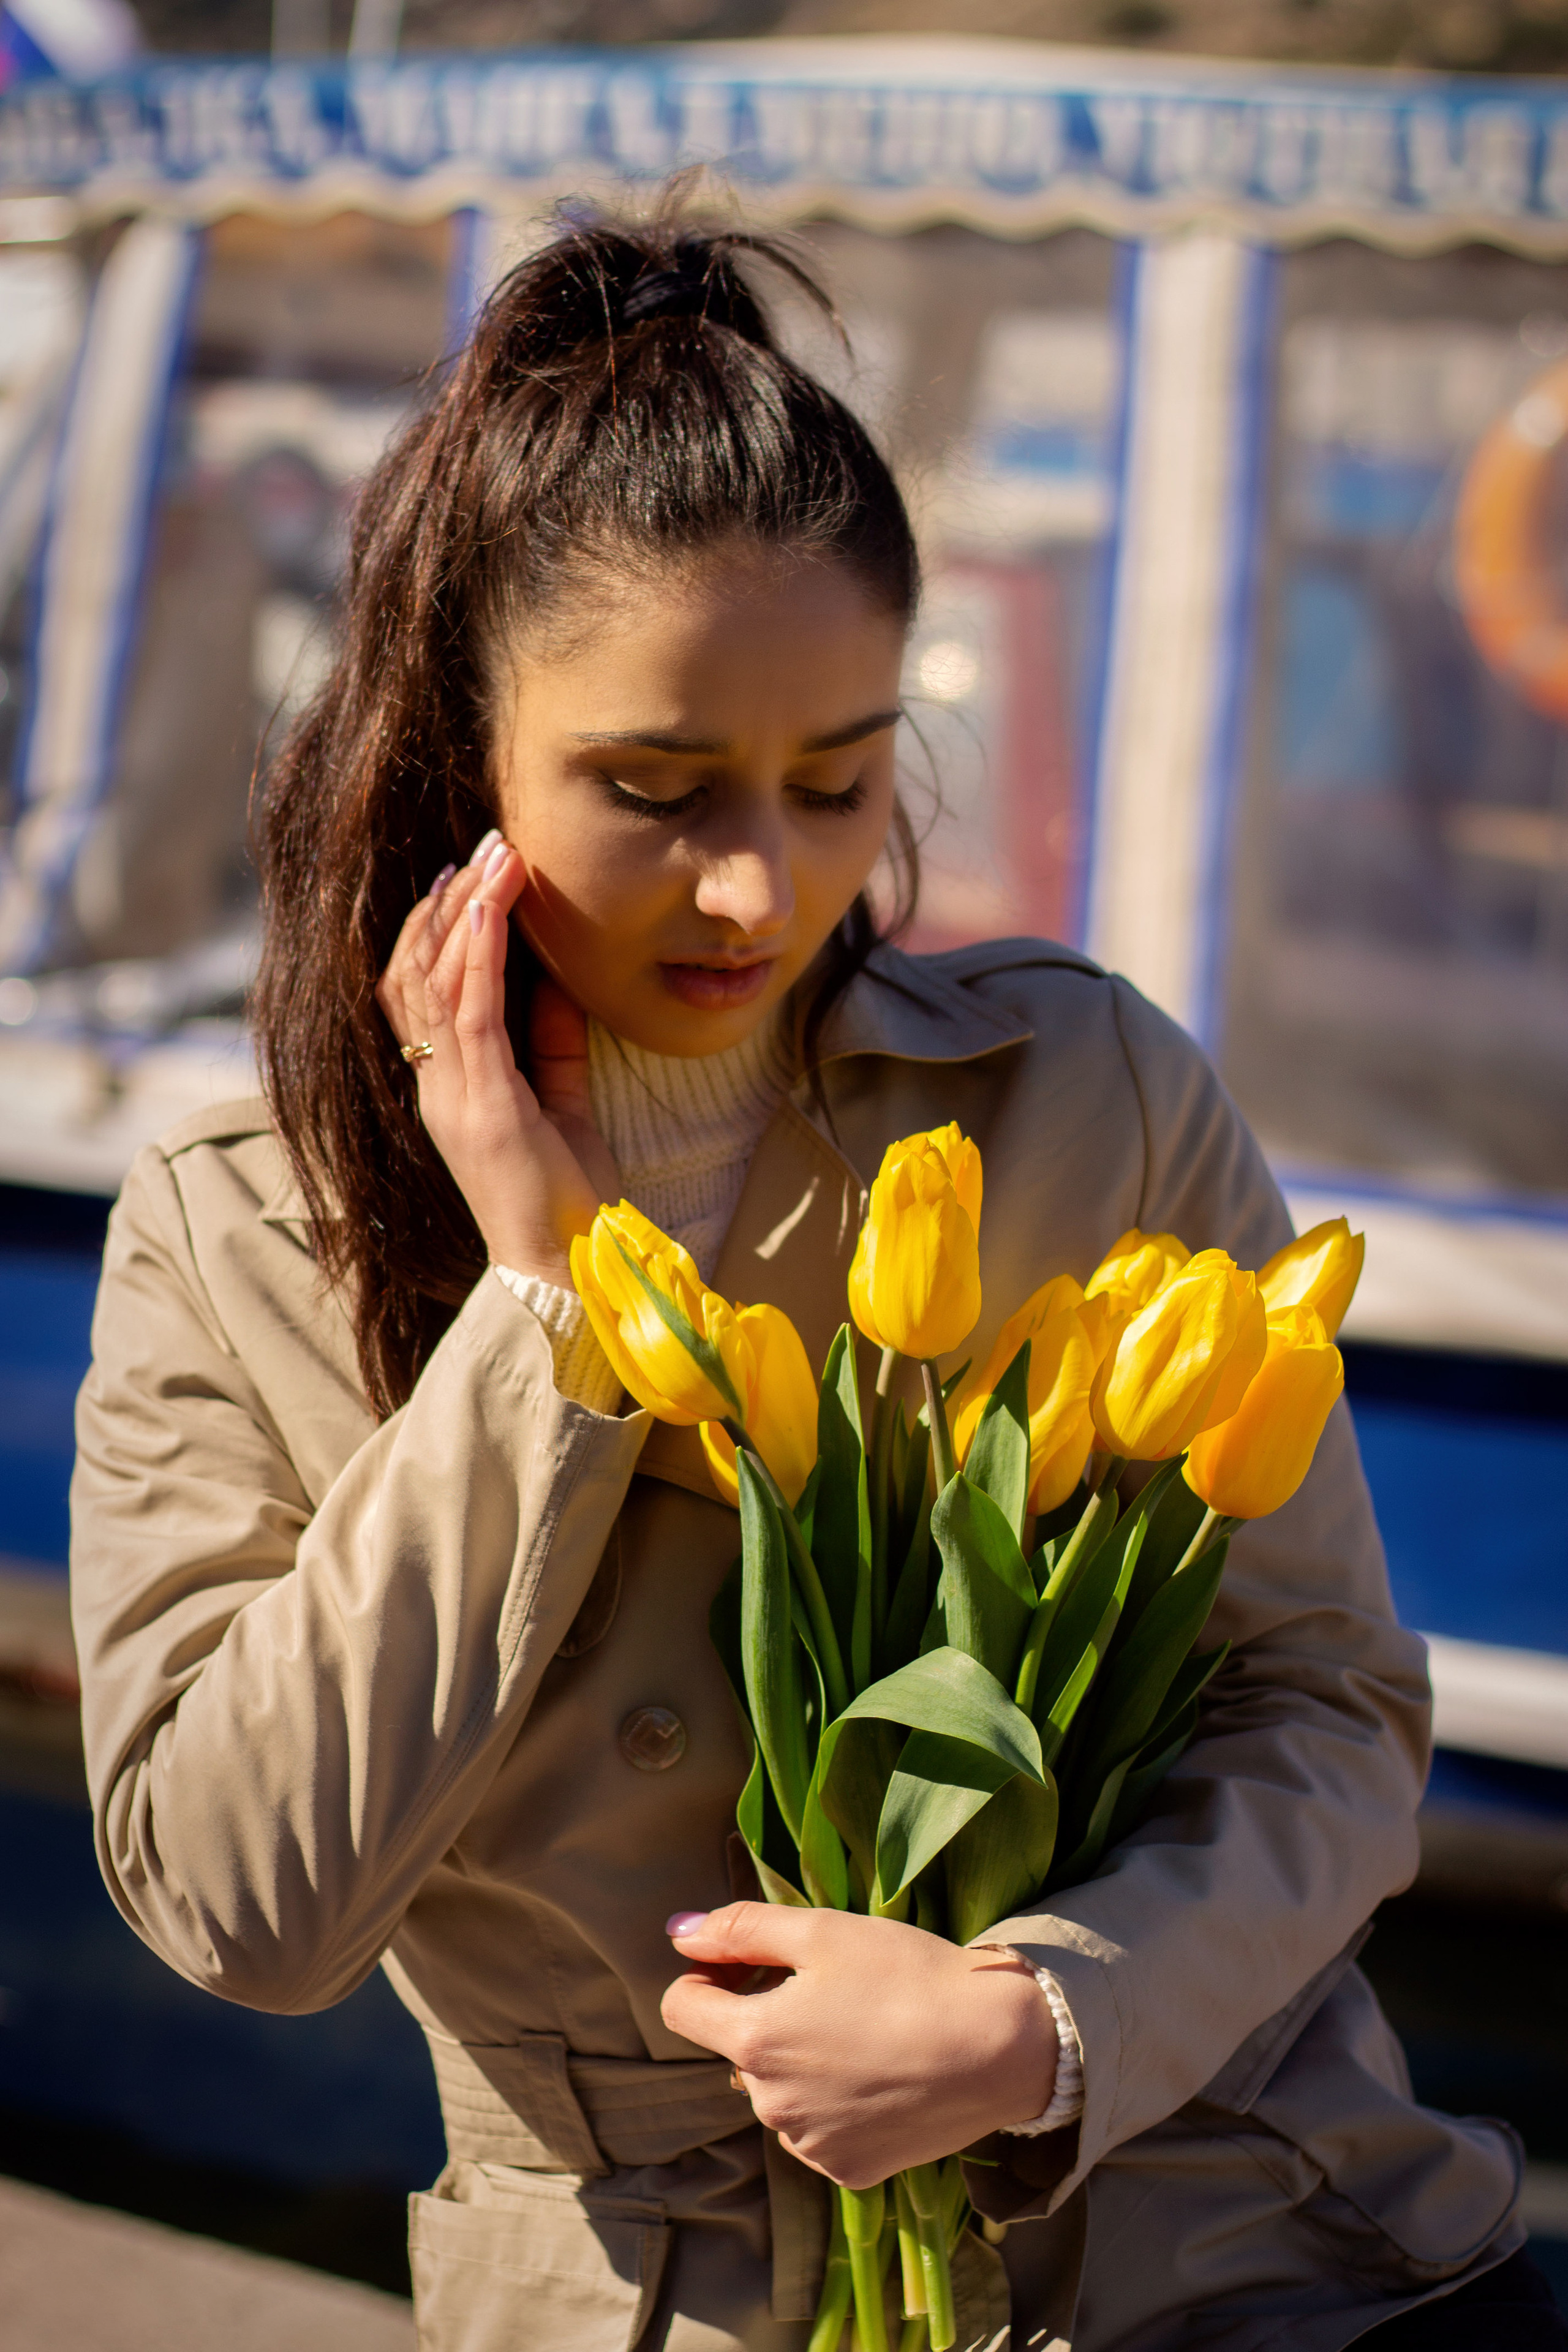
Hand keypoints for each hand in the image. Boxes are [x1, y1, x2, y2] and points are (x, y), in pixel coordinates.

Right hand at [375, 835, 618, 1285]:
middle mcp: (438, 1085)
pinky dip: (474, 953)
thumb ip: (553, 1045)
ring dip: (462, 911)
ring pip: (433, 981)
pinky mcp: (484, 1105)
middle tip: (483, 845)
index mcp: (450, 1087)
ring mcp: (454, 1095)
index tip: (463, 876)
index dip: (433, 930)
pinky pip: (468, 1012)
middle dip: (445, 903)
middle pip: (415, 973)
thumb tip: (558, 980)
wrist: (568, 1272)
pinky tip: (486, 906)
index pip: (420, 992)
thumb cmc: (565, 1199)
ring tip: (493, 857)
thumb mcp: (563, 1104)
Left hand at [660, 1903, 1055, 2188]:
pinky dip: (833, 2103)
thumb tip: (678, 1931)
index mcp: (755, 2040)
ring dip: (798, 2062)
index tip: (747, 1961)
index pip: (682, 2009)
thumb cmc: (908, 1976)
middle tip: (829, 1989)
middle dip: (764, 2016)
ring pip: (778, 2092)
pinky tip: (879, 2074)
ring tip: (862, 2030)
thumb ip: (741, 1929)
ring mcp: (809, 2146)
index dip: (705, 1975)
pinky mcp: (849, 2171)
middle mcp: (770, 2105)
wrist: (998, 2047)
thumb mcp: (822, 1930)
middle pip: (738, 2049)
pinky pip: (816, 2130)